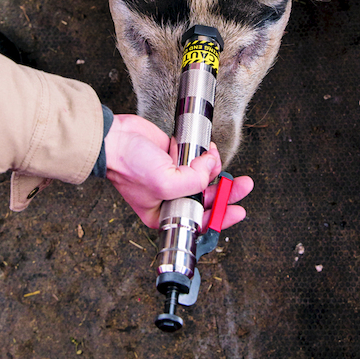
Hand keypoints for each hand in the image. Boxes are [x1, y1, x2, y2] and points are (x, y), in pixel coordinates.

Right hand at [104, 114, 253, 227]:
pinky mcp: (175, 156)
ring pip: (205, 176)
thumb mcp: (165, 183)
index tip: (238, 210)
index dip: (221, 216)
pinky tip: (207, 149)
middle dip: (226, 190)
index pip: (199, 220)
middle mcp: (171, 197)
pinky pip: (198, 158)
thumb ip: (194, 181)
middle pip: (207, 198)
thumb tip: (211, 167)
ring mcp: (174, 176)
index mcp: (165, 214)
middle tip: (244, 185)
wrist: (115, 138)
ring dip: (214, 167)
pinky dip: (206, 153)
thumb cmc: (128, 166)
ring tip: (213, 157)